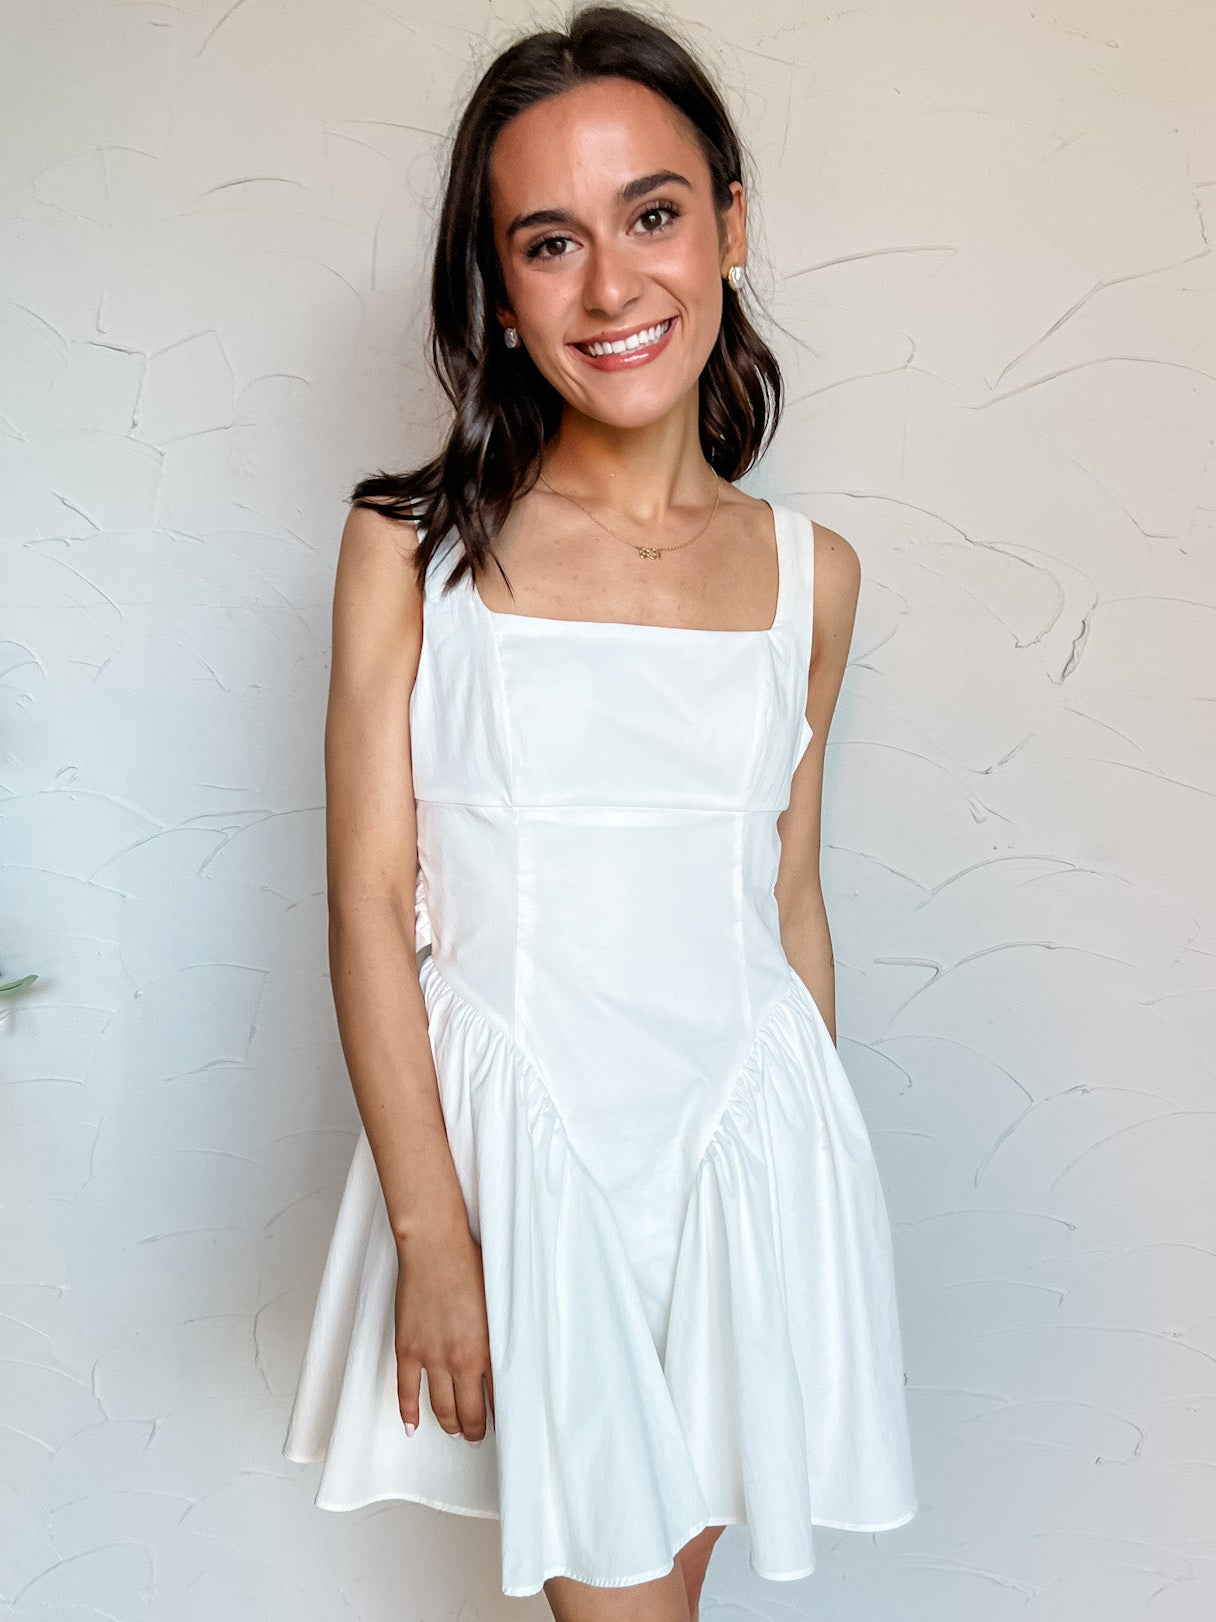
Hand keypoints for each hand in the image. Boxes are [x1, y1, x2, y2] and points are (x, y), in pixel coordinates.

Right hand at [394, 1220, 494, 1443]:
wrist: (435, 1247)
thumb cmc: (470, 1265)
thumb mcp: (499, 1303)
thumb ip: (501, 1335)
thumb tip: (508, 1359)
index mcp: (487, 1349)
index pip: (496, 1398)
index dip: (499, 1415)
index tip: (502, 1423)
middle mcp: (459, 1360)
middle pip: (468, 1412)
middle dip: (475, 1429)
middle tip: (478, 1435)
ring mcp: (430, 1357)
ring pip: (440, 1408)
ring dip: (449, 1425)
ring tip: (455, 1431)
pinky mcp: (407, 1349)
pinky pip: (406, 1391)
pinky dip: (409, 1412)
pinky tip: (413, 1426)